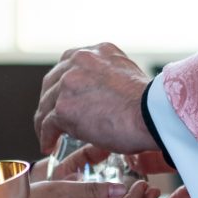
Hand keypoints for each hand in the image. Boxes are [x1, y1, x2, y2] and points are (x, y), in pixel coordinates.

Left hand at [35, 43, 156, 155]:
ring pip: (47, 104)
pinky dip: (46, 136)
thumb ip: (107, 76)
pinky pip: (47, 124)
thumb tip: (99, 94)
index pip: (68, 65)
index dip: (62, 85)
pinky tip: (48, 145)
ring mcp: (69, 84)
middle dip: (50, 102)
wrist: (152, 116)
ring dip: (45, 121)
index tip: (62, 98)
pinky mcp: (64, 108)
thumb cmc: (148, 104)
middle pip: (52, 83)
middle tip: (51, 118)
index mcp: (96, 51)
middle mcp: (79, 61)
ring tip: (48, 136)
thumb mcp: (127, 74)